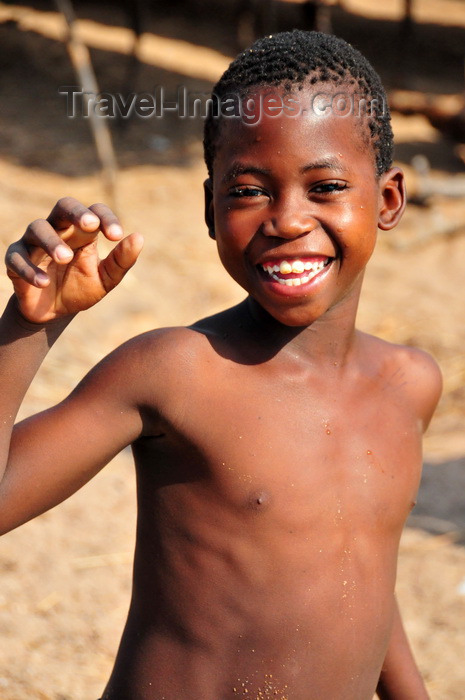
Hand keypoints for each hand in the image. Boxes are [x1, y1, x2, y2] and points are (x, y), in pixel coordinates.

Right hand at [4, 197, 142, 322]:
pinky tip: (43, 282)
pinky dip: (29, 269)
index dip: (106, 218)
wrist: (54, 313)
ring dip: (52, 241)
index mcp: (83, 232)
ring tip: (65, 258)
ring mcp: (34, 244)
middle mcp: (58, 231)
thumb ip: (121, 261)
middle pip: (63, 206)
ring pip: (37, 228)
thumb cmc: (81, 289)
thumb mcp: (106, 279)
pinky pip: (17, 258)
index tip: (116, 235)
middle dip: (76, 212)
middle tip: (90, 224)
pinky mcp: (15, 261)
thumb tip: (138, 237)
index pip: (94, 212)